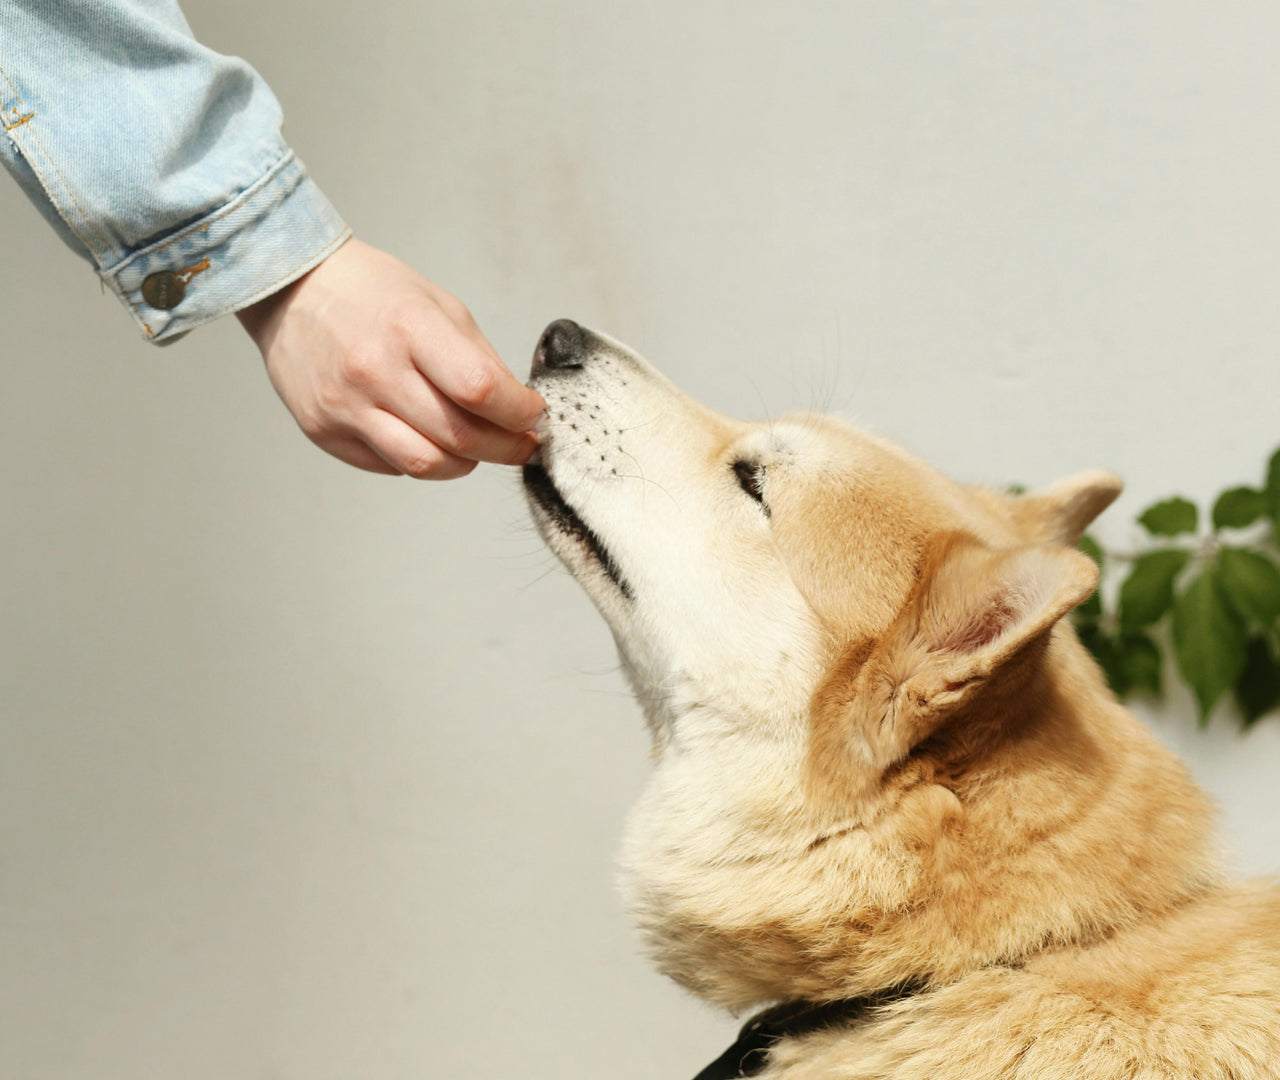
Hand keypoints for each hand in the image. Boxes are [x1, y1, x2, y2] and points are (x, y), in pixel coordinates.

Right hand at [237, 237, 543, 478]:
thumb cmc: (371, 293)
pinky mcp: (324, 432)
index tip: (535, 416)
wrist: (292, 290)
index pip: (480, 389)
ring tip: (477, 448)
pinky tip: (426, 436)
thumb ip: (479, 359)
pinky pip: (391, 465)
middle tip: (523, 444)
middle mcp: (373, 370)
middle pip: (460, 437)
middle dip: (506, 448)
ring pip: (426, 465)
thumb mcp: (438, 305)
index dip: (520, 413)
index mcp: (408, 327)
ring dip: (466, 464)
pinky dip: (421, 459)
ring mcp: (344, 406)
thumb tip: (517, 408)